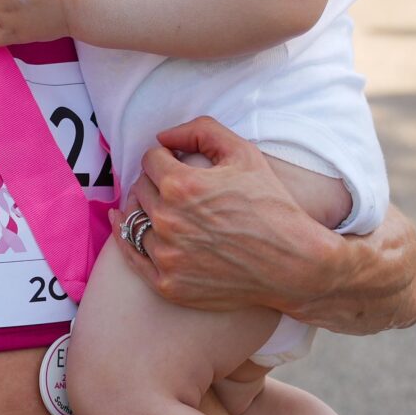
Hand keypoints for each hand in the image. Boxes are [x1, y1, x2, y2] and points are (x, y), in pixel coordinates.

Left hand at [105, 116, 324, 315]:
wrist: (292, 263)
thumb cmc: (271, 205)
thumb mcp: (243, 153)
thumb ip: (201, 130)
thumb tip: (164, 137)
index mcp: (181, 185)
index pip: (151, 159)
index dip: (167, 157)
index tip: (179, 163)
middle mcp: (168, 221)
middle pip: (140, 188)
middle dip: (156, 181)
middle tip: (177, 186)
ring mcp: (166, 256)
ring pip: (134, 219)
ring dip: (145, 208)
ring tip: (163, 205)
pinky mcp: (168, 284)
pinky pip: (132, 255)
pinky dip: (126, 237)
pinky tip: (123, 223)